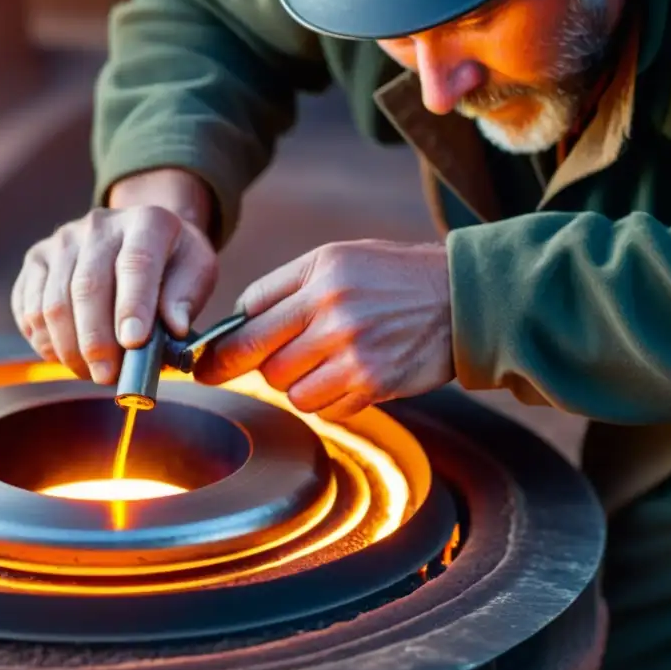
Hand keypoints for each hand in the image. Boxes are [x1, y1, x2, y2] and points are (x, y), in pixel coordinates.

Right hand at [11, 169, 217, 382]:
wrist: (139, 237)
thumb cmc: (171, 264)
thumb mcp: (196, 272)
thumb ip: (186, 298)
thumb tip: (172, 328)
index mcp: (147, 221)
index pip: (136, 263)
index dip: (133, 305)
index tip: (134, 342)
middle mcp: (99, 225)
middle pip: (87, 287)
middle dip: (97, 340)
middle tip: (108, 376)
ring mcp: (62, 241)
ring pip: (53, 302)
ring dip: (69, 348)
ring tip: (91, 372)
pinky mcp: (36, 260)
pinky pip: (28, 308)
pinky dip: (44, 341)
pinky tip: (66, 356)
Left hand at [195, 240, 454, 419]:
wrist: (464, 299)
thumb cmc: (393, 278)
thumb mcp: (340, 259)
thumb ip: (288, 287)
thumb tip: (238, 323)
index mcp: (319, 274)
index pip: (248, 316)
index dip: (222, 346)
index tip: (206, 364)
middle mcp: (333, 310)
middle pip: (261, 360)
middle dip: (262, 368)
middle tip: (279, 362)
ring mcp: (353, 350)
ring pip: (289, 391)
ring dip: (299, 387)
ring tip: (327, 365)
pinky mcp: (374, 383)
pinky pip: (325, 410)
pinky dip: (329, 402)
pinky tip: (351, 378)